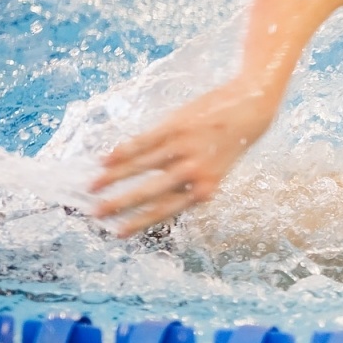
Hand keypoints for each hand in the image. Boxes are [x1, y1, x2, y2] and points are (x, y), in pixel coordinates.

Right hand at [90, 83, 274, 236]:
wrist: (250, 109)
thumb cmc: (228, 145)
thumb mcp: (214, 172)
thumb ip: (187, 185)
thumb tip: (152, 198)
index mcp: (204, 189)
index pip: (165, 211)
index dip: (139, 222)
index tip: (118, 233)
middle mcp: (193, 171)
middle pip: (149, 192)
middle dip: (120, 205)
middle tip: (96, 215)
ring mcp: (183, 147)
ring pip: (140, 166)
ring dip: (113, 177)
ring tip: (92, 187)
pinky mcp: (175, 126)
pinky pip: (142, 142)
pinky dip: (122, 152)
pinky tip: (104, 160)